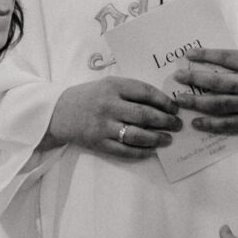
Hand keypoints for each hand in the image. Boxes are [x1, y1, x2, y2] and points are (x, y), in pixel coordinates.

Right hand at [46, 76, 181, 159]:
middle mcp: (109, 105)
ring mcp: (103, 126)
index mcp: (113, 86)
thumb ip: (131, 91)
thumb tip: (162, 103)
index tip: (176, 107)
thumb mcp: (108, 85)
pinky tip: (152, 151)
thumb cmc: (89, 96)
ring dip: (157, 138)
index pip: (145, 92)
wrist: (59, 112)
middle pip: (144, 114)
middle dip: (166, 121)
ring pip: (137, 135)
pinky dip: (141, 152)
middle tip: (178, 124)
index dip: (164, 101)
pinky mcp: (99, 143)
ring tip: (169, 139)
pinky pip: (124, 151)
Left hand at [171, 47, 237, 138]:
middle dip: (194, 79)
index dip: (205, 55)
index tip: (188, 54)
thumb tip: (213, 65)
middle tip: (177, 77)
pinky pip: (226, 124)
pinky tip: (196, 122)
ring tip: (180, 100)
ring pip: (218, 104)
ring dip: (196, 102)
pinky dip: (210, 124)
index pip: (225, 57)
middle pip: (217, 82)